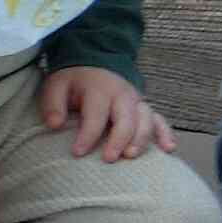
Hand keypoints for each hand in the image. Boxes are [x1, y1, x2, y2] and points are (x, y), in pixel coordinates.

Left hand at [40, 66, 175, 163]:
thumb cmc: (73, 81)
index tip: (77, 153)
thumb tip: (55, 124)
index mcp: (99, 90)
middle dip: (119, 139)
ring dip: (141, 138)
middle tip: (109, 158)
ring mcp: (137, 101)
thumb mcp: (56, 86)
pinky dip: (166, 133)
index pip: (96, 115)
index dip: (87, 135)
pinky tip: (167, 149)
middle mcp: (122, 95)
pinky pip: (160, 120)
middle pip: (126, 118)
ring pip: (146, 120)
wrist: (94, 64)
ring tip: (131, 156)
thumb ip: (53, 105)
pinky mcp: (145, 108)